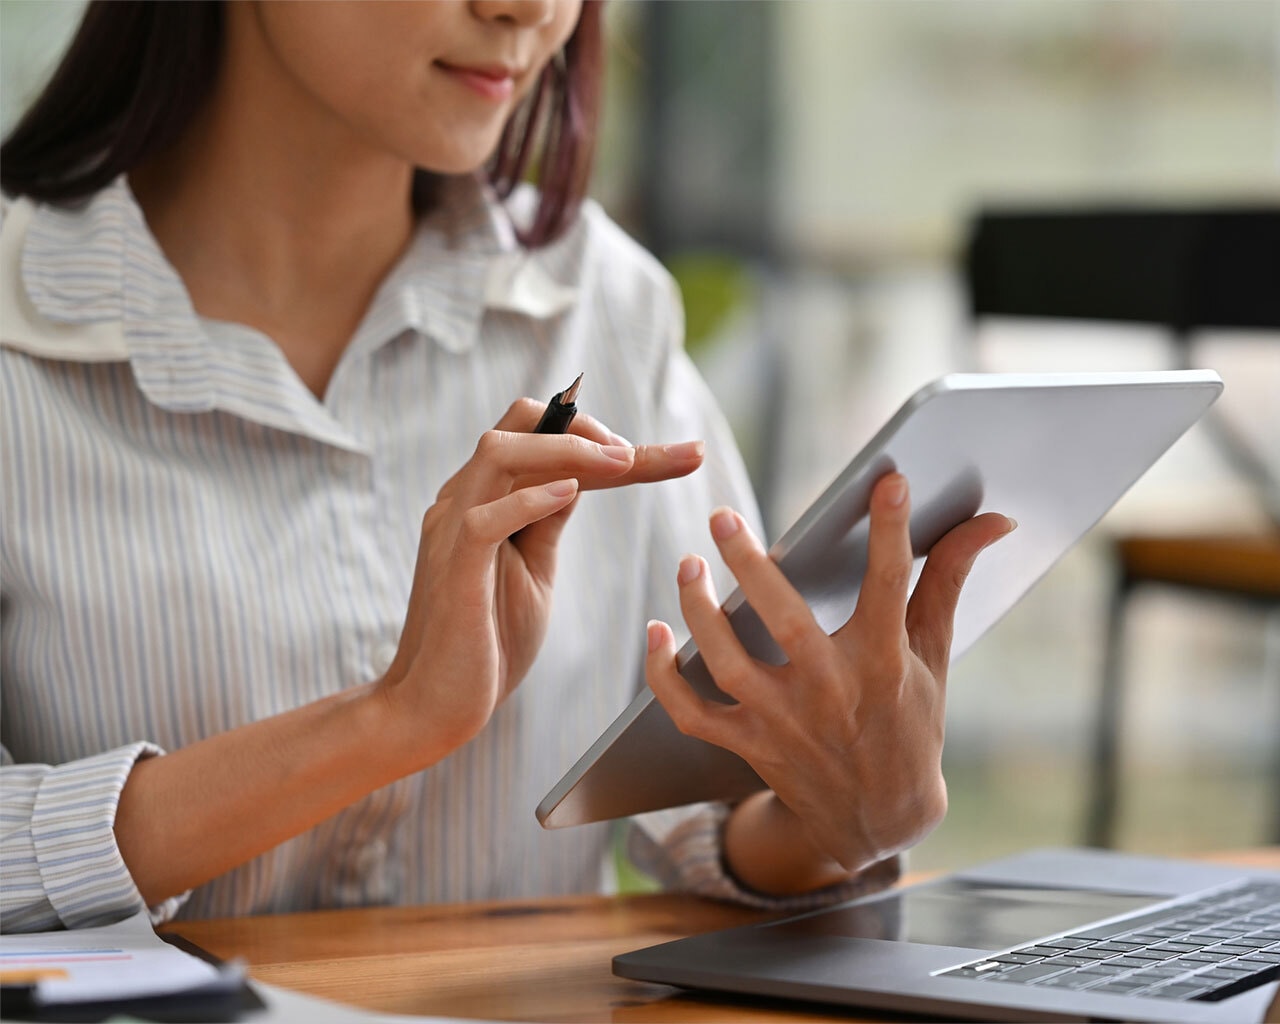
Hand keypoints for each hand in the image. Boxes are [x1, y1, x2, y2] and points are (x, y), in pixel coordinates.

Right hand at [377, 398, 704, 765]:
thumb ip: (548, 519)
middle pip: (519, 423)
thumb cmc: (487, 639)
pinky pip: (483, 518)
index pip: (542, 435)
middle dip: (588, 426)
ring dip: (566, 448)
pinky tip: (571, 494)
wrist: (437, 705)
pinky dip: (529, 498)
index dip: (609, 436)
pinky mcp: (454, 569)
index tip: (682, 455)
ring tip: (622, 462)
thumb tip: (582, 477)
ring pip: (498, 452)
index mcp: (486, 496)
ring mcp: (453, 530)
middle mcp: (465, 499)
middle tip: (641, 455)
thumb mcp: (533, 566)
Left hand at [645, 473, 1014, 876]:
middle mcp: (831, 691)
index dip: (892, 532)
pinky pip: (692, 712)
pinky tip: (654, 632)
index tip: (888, 481)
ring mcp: (784, 722)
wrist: (880, 819)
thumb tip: (994, 520)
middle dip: (750, 568)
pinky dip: (663, 677)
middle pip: (784, 622)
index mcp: (883, 662)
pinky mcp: (749, 744)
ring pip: (727, 664)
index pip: (890, 585)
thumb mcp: (934, 652)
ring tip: (688, 565)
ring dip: (699, 614)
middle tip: (722, 517)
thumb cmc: (908, 720)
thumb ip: (949, 578)